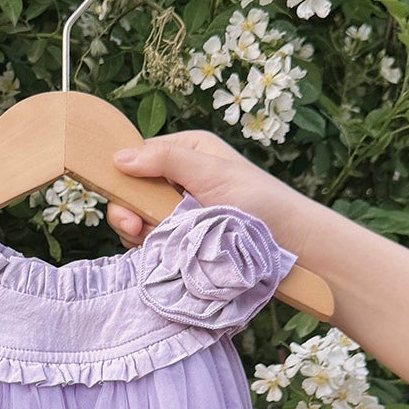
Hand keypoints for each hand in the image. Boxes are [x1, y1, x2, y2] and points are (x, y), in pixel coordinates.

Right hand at [107, 129, 319, 262]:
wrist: (289, 246)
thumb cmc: (259, 201)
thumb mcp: (211, 172)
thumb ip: (166, 161)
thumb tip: (119, 157)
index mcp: (186, 152)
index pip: (137, 158)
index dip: (123, 178)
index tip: (123, 200)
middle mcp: (178, 180)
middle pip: (131, 194)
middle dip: (129, 213)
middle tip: (136, 229)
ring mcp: (178, 214)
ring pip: (138, 222)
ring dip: (144, 235)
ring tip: (163, 244)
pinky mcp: (181, 242)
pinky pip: (152, 245)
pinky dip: (155, 252)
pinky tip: (167, 256)